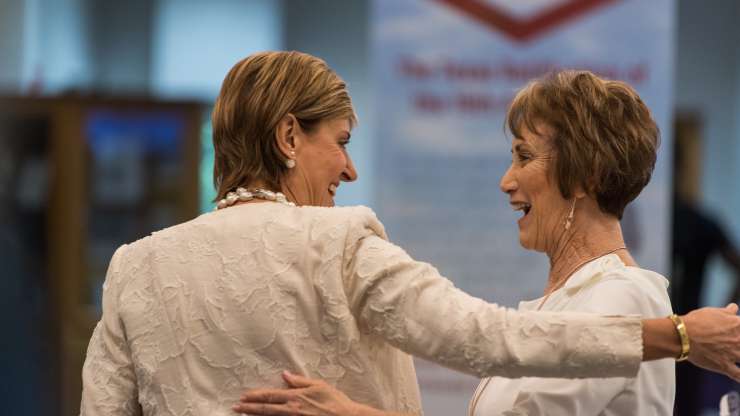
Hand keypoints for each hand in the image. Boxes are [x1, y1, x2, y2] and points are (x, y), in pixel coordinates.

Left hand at [232, 371, 362, 415]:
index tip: (243, 396)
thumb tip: (284, 374)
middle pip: (265, 409)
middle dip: (248, 408)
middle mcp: (291, 410)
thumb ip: (299, 381)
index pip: (270, 396)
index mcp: (295, 397)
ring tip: (242, 415)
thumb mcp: (318, 385)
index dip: (255, 396)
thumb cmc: (335, 401)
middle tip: (235, 407)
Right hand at [683, 303, 739, 380]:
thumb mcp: (713, 312)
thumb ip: (727, 312)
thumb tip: (733, 308)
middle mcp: (739, 340)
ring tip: (736, 354)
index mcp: (738, 325)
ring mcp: (733, 354)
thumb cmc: (695, 322)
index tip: (738, 332)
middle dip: (739, 342)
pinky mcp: (724, 365)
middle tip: (736, 343)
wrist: (682, 335)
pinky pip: (738, 375)